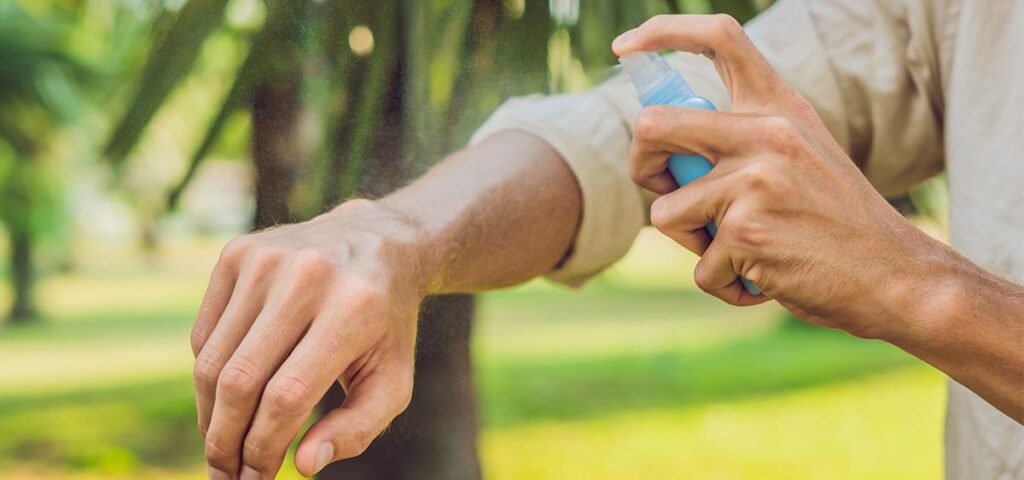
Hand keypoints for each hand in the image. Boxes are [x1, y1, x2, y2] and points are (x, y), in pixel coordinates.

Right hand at [191, 199, 430, 478]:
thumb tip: (304, 466)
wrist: (377, 242)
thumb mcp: (393, 379)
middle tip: (224, 475)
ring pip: (213, 362)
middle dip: (225, 441)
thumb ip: (357, 428)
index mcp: (353, 309)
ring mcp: (267, 259)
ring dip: (210, 416)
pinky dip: (210, 376)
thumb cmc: (385, 326)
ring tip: (223, 445)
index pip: (288, 396)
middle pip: (241, 381)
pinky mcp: (238, 253)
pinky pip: (205, 335)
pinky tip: (229, 396)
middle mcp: (307, 277)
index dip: (263, 448)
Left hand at [613, 15, 945, 337]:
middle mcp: (767, 134)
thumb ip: (744, 140)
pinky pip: (700, 268)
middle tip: (664, 190)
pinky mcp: (746, 233)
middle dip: (640, 166)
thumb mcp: (801, 156)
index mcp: (780, 108)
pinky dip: (725, 284)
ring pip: (665, 213)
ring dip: (691, 243)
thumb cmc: (837, 222)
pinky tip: (764, 280)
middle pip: (653, 126)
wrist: (894, 275)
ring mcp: (754, 182)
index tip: (625, 48)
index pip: (719, 38)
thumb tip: (661, 143)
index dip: (662, 32)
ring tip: (740, 251)